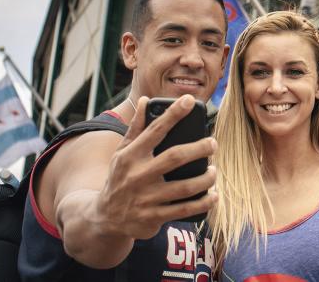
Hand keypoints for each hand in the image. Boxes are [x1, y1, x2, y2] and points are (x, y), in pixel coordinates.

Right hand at [94, 95, 217, 239]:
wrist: (105, 218)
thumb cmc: (120, 178)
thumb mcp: (122, 153)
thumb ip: (135, 128)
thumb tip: (146, 101)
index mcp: (130, 156)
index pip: (155, 130)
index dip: (173, 114)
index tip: (190, 100)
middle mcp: (138, 176)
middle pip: (174, 158)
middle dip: (199, 148)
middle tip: (213, 143)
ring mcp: (146, 198)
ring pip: (184, 187)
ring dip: (205, 178)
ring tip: (214, 171)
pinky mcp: (153, 217)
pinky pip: (184, 210)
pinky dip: (202, 203)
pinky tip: (213, 196)